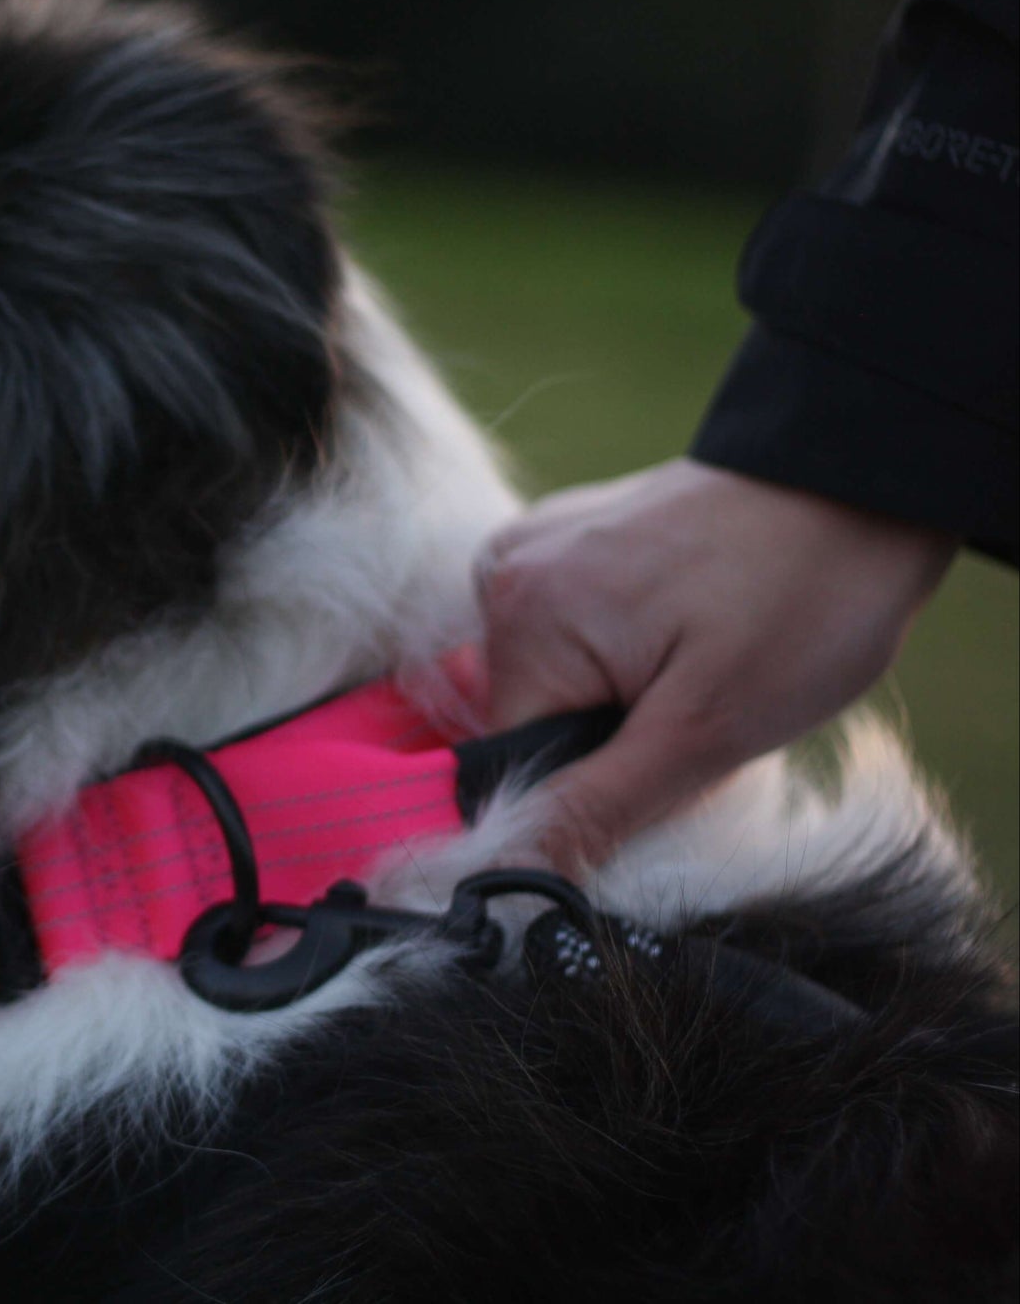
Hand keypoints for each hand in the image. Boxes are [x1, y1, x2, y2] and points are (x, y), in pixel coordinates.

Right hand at [477, 458, 957, 868]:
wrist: (857, 483)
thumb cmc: (799, 600)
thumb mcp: (704, 730)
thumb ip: (592, 808)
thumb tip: (507, 876)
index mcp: (522, 618)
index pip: (511, 761)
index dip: (594, 785)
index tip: (672, 751)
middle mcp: (503, 571)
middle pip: (528, 718)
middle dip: (609, 736)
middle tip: (698, 701)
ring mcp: (533, 544)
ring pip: (550, 680)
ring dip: (617, 695)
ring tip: (697, 656)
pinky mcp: (565, 535)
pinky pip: (566, 631)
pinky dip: (619, 650)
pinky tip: (680, 626)